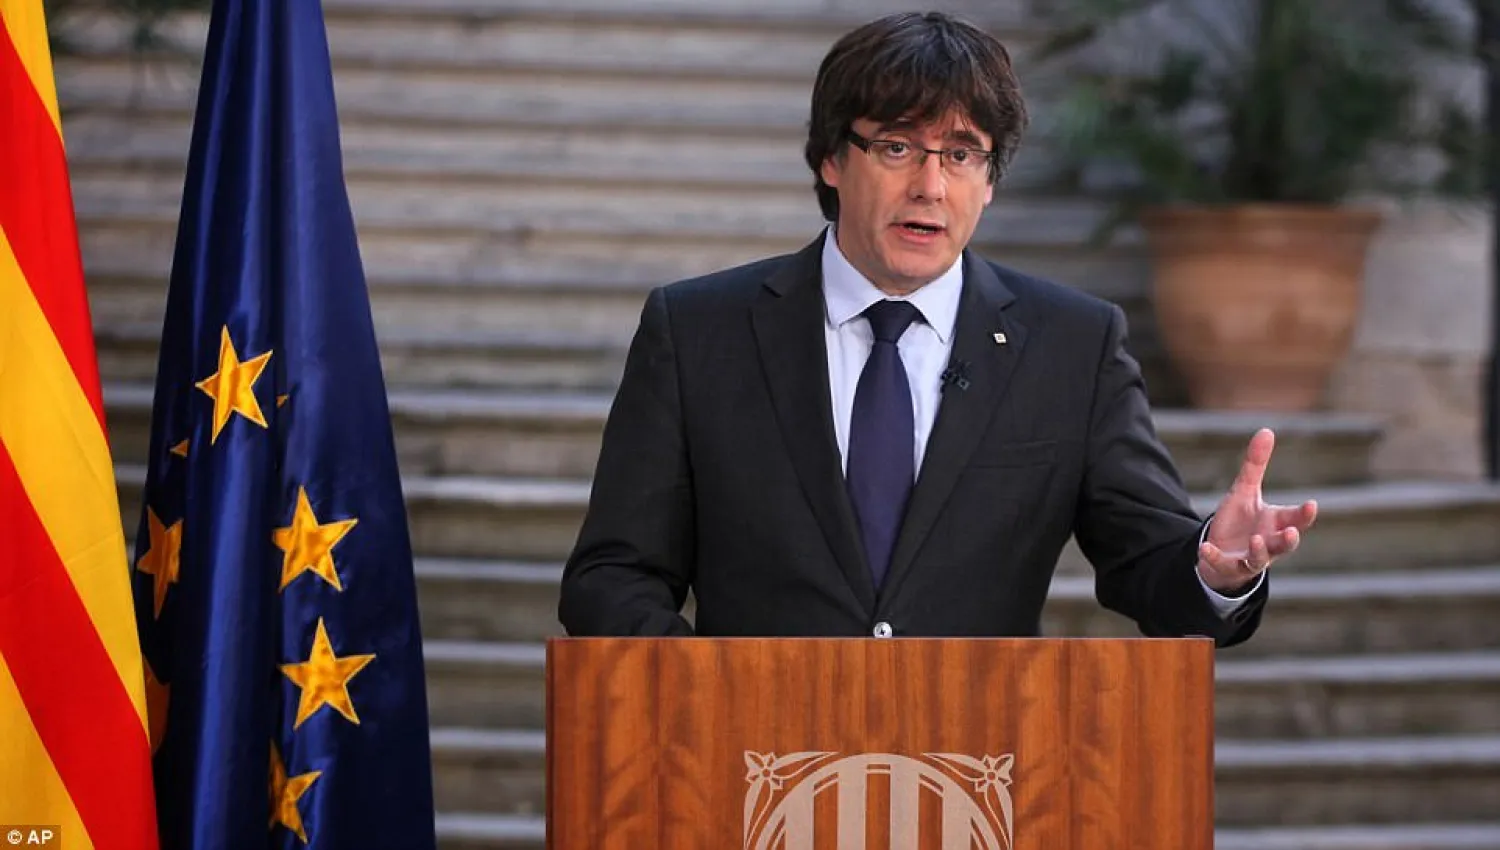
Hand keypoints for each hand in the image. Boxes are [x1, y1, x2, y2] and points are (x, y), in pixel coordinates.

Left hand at [1197, 428, 1316, 594]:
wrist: (1222, 548)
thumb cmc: (1240, 520)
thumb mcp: (1245, 490)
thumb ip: (1256, 464)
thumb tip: (1266, 430)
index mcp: (1277, 523)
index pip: (1296, 519)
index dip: (1304, 514)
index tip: (1311, 505)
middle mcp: (1269, 542)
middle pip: (1285, 544)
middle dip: (1288, 539)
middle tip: (1291, 532)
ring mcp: (1251, 557)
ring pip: (1260, 558)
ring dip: (1259, 551)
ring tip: (1256, 540)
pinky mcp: (1230, 567)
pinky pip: (1224, 564)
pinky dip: (1215, 557)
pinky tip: (1205, 549)